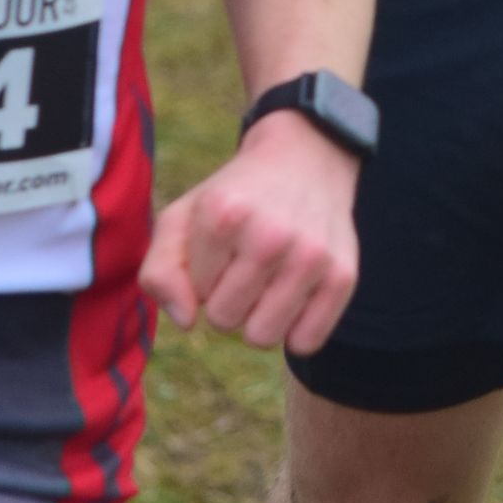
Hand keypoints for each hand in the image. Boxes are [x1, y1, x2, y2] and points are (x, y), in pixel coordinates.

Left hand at [139, 113, 358, 356]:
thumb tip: (187, 321)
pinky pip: (305, 343)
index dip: (206, 275)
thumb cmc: (234, 198)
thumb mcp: (183, 218)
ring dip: (259, 317)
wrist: (307, 160)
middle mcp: (270, 235)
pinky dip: (295, 330)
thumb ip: (159, 271)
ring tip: (267, 281)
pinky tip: (295, 295)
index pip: (196, 295)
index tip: (223, 246)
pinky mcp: (343, 275)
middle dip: (228, 299)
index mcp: (223, 214)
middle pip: (225, 321)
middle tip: (245, 263)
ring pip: (262, 338)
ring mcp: (312, 256)